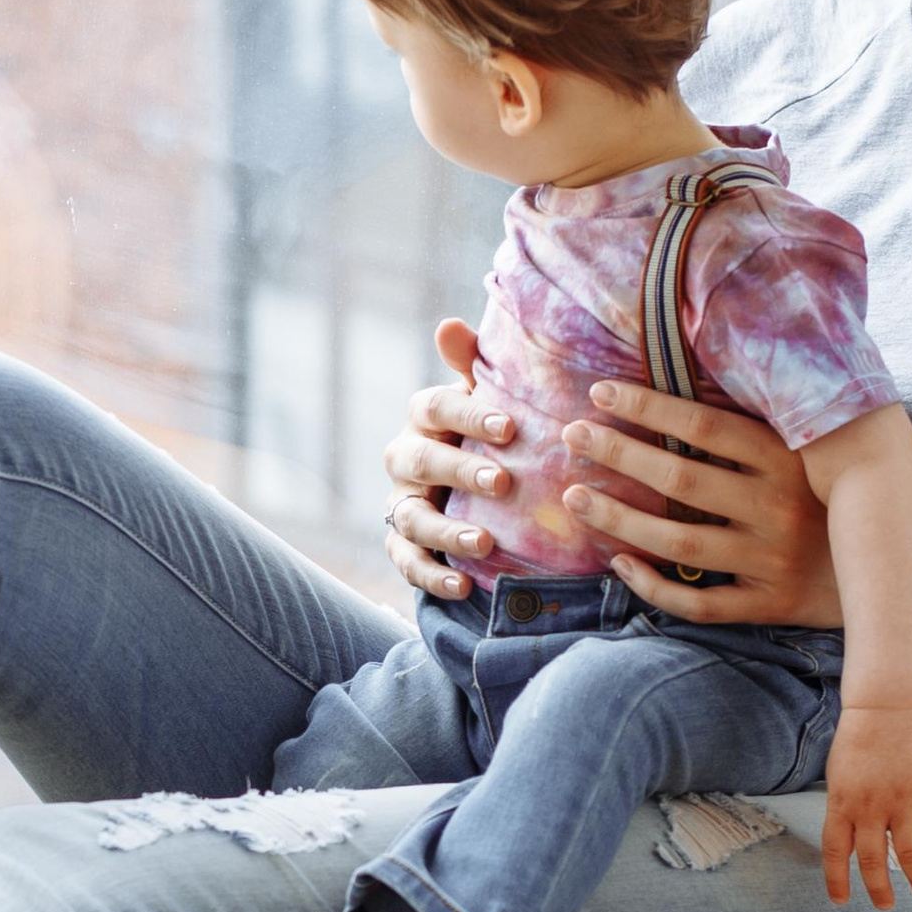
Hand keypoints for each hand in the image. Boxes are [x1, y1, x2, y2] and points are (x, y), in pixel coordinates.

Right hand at [381, 321, 518, 598]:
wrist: (472, 485)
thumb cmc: (486, 431)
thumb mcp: (486, 397)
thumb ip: (474, 365)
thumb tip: (449, 325)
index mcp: (426, 416)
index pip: (436, 405)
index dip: (470, 414)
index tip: (509, 426)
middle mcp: (405, 457)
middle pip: (422, 461)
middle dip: (460, 471)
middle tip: (502, 482)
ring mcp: (401, 502)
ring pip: (412, 517)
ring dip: (446, 532)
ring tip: (485, 545)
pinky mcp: (402, 544)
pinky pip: (407, 562)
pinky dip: (432, 576)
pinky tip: (464, 586)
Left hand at [557, 383, 844, 625]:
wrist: (900, 562)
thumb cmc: (836, 492)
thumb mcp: (812, 447)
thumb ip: (762, 418)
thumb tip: (687, 368)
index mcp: (790, 459)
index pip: (705, 424)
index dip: (648, 407)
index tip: (599, 392)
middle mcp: (780, 508)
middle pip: (681, 480)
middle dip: (618, 455)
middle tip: (571, 436)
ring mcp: (773, 561)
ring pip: (679, 544)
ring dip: (618, 520)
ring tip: (575, 498)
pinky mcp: (770, 605)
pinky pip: (700, 605)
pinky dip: (653, 587)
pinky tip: (618, 563)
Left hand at [821, 706, 911, 909]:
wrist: (886, 709)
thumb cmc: (858, 743)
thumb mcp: (838, 778)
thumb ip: (843, 810)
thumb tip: (847, 843)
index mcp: (842, 805)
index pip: (835, 853)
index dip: (837, 881)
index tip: (842, 902)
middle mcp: (870, 809)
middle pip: (873, 860)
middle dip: (879, 889)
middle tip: (885, 906)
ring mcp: (902, 800)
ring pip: (910, 852)